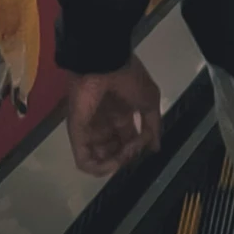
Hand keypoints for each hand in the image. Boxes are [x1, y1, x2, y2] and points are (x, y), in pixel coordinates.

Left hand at [65, 60, 161, 177]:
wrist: (105, 65)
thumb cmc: (129, 79)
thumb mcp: (150, 101)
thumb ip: (153, 126)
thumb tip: (155, 148)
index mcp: (121, 114)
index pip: (128, 140)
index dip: (137, 147)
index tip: (145, 142)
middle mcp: (105, 124)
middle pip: (114, 152)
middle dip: (126, 157)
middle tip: (132, 150)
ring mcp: (89, 130)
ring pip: (98, 160)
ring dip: (113, 164)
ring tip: (122, 157)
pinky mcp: (77, 135)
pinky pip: (84, 161)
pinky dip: (98, 168)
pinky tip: (112, 164)